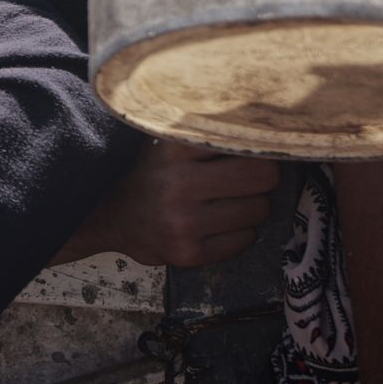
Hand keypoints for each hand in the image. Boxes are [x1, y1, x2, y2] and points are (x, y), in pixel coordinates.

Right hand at [70, 140, 280, 267]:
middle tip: (243, 180)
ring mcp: (181, 222)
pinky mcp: (188, 254)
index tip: (251, 150)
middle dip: (260, 179)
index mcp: (172, 148)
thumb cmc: (154, 177)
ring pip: (259, 210)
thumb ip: (208, 134)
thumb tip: (270, 130)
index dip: (256, 146)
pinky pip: (245, 240)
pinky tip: (214, 225)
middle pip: (263, 176)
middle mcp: (176, 184)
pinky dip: (238, 233)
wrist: (113, 220)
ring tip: (223, 203)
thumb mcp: (170, 144)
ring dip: (250, 207)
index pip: (245, 141)